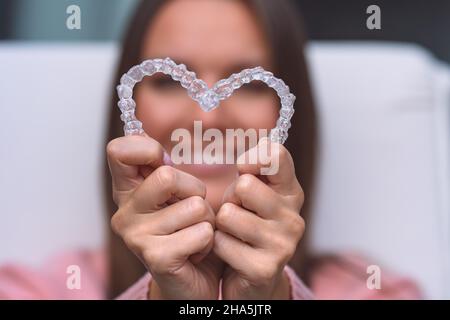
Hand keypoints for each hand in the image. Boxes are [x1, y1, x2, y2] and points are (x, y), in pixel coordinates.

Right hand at [107, 134, 222, 298]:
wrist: (195, 282)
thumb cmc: (189, 231)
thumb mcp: (176, 194)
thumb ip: (163, 169)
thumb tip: (147, 136)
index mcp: (127, 192)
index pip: (118, 151)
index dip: (147, 149)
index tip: (163, 163)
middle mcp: (124, 214)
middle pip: (168, 176)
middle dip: (195, 191)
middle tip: (193, 211)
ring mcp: (137, 237)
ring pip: (194, 206)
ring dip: (207, 220)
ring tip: (195, 234)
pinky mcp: (156, 258)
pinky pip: (201, 232)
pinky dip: (209, 241)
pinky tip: (196, 252)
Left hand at [213, 138, 304, 298]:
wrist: (249, 276)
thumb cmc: (245, 225)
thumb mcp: (250, 193)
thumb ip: (253, 170)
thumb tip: (248, 155)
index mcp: (291, 193)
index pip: (277, 155)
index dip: (252, 158)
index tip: (243, 170)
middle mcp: (294, 217)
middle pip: (245, 185)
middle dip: (230, 199)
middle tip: (236, 213)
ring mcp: (283, 244)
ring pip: (228, 215)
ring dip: (221, 225)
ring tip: (233, 234)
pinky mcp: (265, 268)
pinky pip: (221, 242)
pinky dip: (217, 247)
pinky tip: (231, 254)